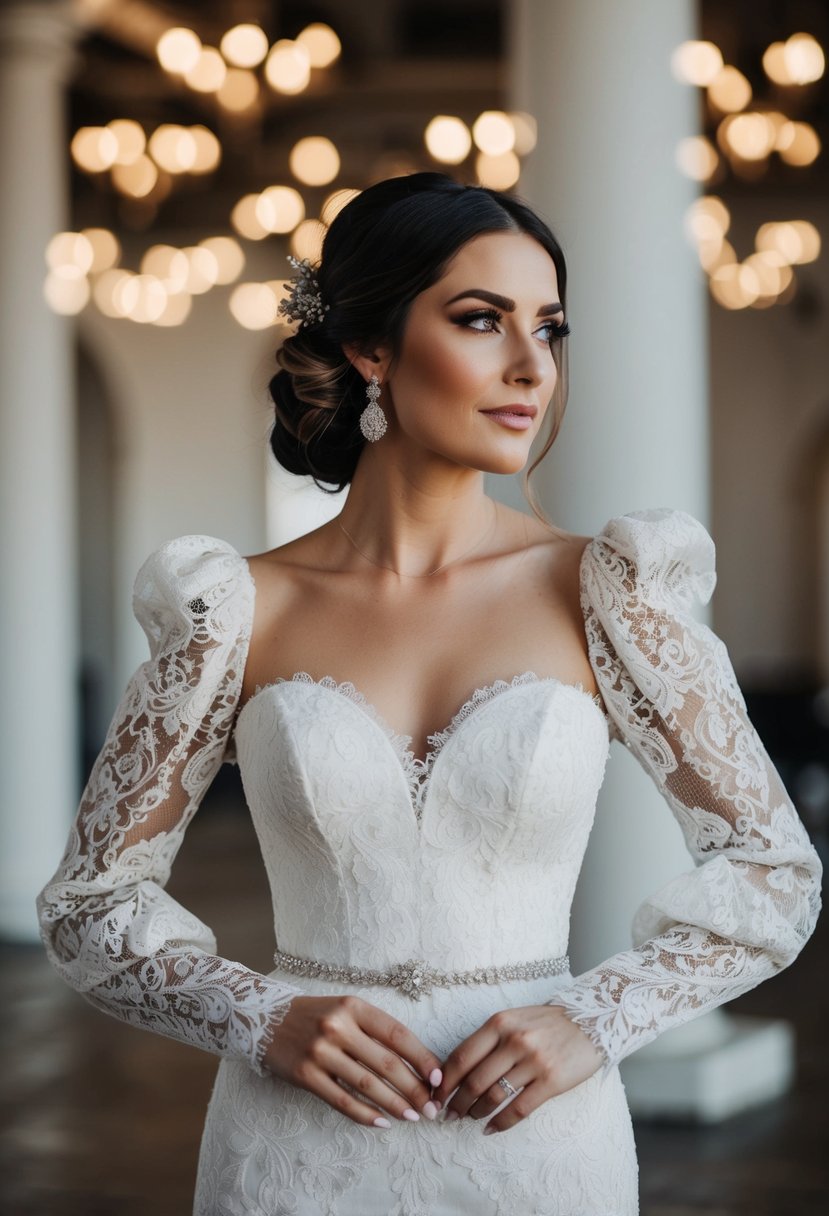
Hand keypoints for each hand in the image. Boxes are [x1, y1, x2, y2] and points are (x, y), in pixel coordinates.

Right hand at [262, 995, 444, 1127]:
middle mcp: (338, 1026)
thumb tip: (415, 1064)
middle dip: (414, 1089)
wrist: (263, 1018)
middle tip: (431, 1108)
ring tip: (413, 1117)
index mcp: (353, 1006)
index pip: (397, 1035)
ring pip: (367, 1084)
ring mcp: (320, 1052)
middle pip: (386, 1063)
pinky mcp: (305, 1075)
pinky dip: (365, 1115)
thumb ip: (375, 1031)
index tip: (438, 1078)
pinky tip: (382, 1123)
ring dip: (395, 1105)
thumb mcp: (346, 1011)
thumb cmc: (316, 1016)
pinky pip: (342, 1101)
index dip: (422, 1059)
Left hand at [432, 1004, 604, 1135]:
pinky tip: (490, 1129)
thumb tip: (460, 1068)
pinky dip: (500, 1122)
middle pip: (474, 1079)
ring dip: (476, 1112)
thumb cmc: (548, 1022)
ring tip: (469, 1119)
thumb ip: (490, 1038)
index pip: (462, 1056)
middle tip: (448, 1114)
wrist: (594, 1019)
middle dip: (456, 1101)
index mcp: (500, 1022)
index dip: (445, 1080)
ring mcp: (534, 1061)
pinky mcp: (551, 1081)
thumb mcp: (515, 1018)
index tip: (435, 1094)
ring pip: (494, 1095)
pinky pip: (519, 1109)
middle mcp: (514, 1040)